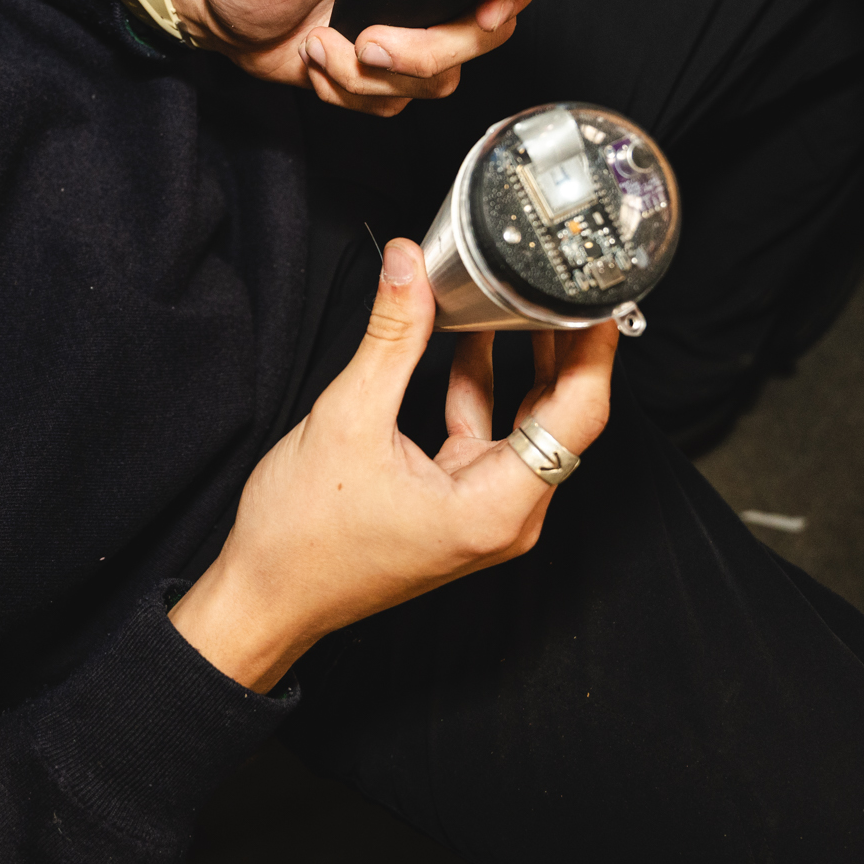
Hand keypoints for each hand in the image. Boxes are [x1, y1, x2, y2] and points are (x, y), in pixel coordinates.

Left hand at [163, 0, 536, 117]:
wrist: (217, 12)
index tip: (489, 13)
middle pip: (477, 36)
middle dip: (426, 54)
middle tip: (368, 43)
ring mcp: (405, 34)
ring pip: (435, 80)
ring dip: (370, 77)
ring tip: (318, 45)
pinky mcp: (381, 76)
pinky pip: (392, 104)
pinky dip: (347, 91)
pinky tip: (316, 59)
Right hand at [169, 238, 617, 690]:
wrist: (267, 597)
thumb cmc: (303, 541)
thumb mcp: (347, 419)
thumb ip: (390, 337)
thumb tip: (409, 266)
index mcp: (496, 507)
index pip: (579, 414)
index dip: (594, 349)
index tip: (596, 298)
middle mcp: (506, 516)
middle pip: (563, 417)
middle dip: (562, 347)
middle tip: (562, 282)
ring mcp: (485, 512)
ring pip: (528, 424)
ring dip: (523, 363)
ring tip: (520, 298)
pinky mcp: (461, 504)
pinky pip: (489, 436)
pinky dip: (482, 389)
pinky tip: (470, 342)